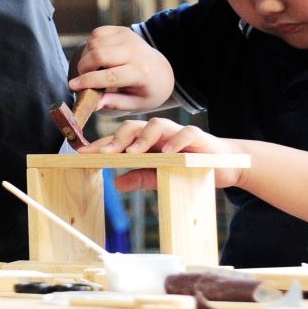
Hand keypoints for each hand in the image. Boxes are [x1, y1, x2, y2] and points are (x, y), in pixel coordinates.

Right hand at [69, 25, 174, 112]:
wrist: (162, 70)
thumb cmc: (147, 90)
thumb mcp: (137, 104)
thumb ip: (115, 103)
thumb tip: (94, 104)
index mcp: (141, 73)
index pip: (109, 76)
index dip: (88, 81)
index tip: (72, 86)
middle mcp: (135, 52)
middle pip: (98, 55)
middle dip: (84, 67)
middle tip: (82, 77)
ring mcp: (129, 38)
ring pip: (95, 43)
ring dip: (86, 57)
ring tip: (92, 68)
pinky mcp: (122, 30)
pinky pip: (96, 34)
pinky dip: (91, 45)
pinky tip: (97, 56)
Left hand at [83, 117, 245, 190]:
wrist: (224, 164)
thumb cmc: (189, 168)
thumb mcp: (162, 176)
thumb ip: (142, 177)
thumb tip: (116, 183)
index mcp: (146, 142)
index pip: (120, 139)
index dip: (101, 145)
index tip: (83, 153)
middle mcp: (158, 133)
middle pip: (133, 126)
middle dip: (116, 139)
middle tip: (104, 153)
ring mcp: (177, 132)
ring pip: (156, 125)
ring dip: (143, 138)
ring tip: (133, 153)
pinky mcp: (198, 136)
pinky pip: (185, 133)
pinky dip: (176, 140)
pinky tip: (167, 152)